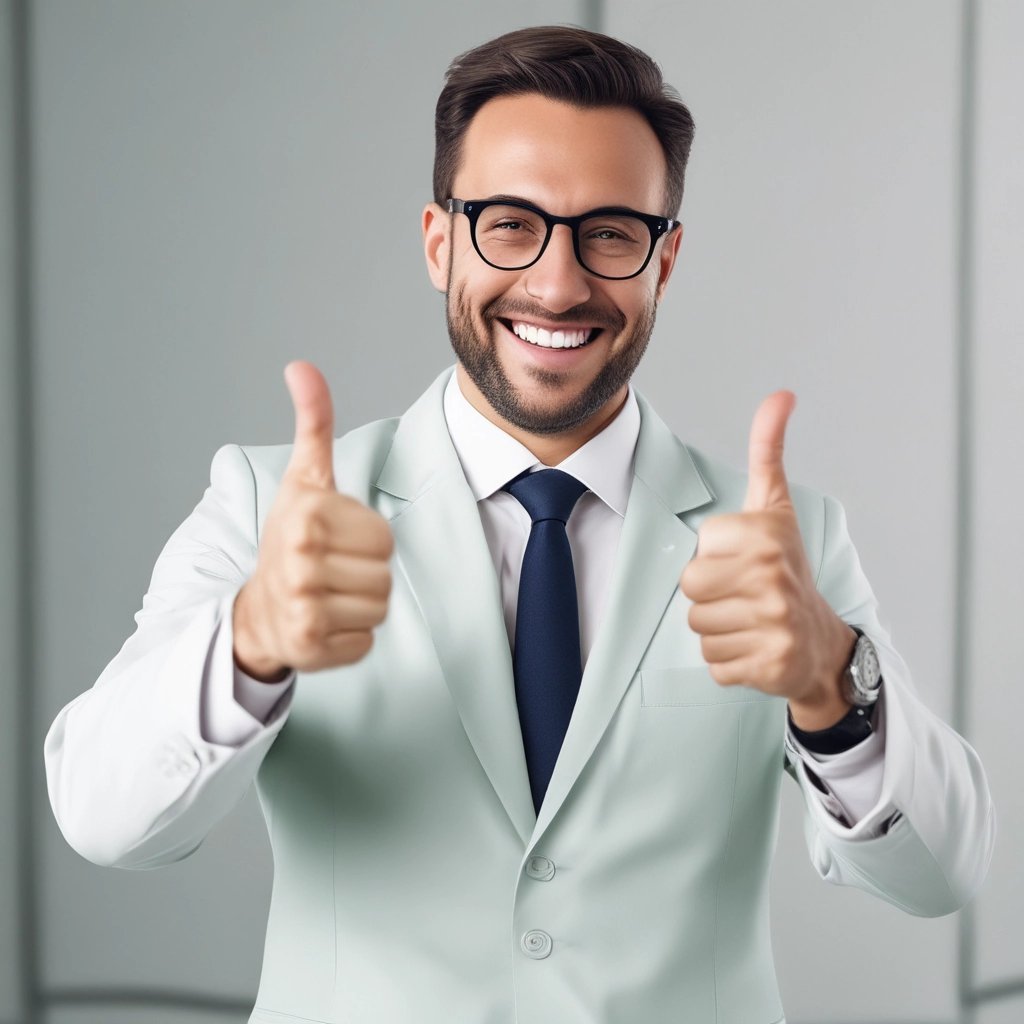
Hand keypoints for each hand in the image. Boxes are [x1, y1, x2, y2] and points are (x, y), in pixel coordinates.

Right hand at [233, 361, 392, 680]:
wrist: (256, 610)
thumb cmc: (290, 538)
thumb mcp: (304, 480)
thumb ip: (314, 424)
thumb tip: (301, 366)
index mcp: (306, 518)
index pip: (385, 540)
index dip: (367, 542)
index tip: (334, 540)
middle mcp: (300, 564)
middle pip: (385, 575)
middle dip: (365, 575)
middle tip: (330, 571)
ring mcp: (302, 610)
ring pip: (379, 609)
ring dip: (361, 606)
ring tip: (327, 596)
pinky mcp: (308, 649)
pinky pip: (365, 643)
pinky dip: (350, 639)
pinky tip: (323, 625)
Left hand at [679, 391, 855, 727]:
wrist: (821, 640)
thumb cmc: (787, 567)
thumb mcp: (775, 506)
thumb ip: (768, 450)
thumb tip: (781, 395)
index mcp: (764, 536)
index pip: (694, 559)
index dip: (713, 564)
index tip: (744, 564)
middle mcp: (773, 578)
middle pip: (691, 593)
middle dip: (711, 598)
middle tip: (745, 596)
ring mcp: (775, 624)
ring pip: (699, 629)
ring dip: (719, 630)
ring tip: (751, 621)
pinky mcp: (771, 665)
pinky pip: (714, 663)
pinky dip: (729, 662)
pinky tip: (756, 647)